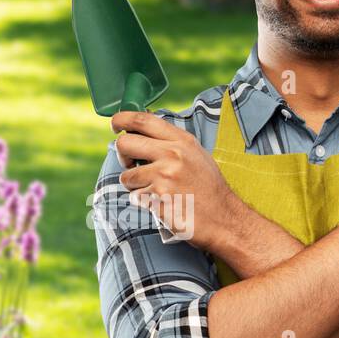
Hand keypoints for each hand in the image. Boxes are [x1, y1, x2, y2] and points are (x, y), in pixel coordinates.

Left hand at [111, 110, 240, 251]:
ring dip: (134, 185)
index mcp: (181, 141)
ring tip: (154, 190)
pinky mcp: (158, 200)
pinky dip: (144, 202)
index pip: (143, 120)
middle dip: (121, 155)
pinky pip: (136, 198)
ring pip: (126, 176)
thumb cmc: (209, 188)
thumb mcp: (196, 155)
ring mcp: (164, 178)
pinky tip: (162, 203)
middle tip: (130, 164)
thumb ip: (172, 143)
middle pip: (125, 144)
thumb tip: (142, 134)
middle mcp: (172, 155)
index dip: (122, 119)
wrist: (224, 218)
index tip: (115, 124)